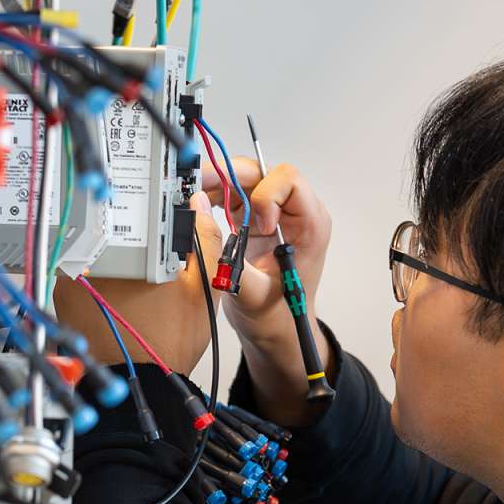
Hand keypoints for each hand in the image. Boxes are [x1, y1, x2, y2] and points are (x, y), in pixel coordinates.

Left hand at [52, 192, 223, 376]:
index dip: (162, 207)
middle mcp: (101, 252)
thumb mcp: (204, 287)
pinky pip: (84, 267)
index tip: (169, 217)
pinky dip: (98, 273)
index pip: (148, 205)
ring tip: (136, 281)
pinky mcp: (63, 289)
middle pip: (122, 222)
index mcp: (138, 245)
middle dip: (139, 233)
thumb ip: (206, 239)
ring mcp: (77, 270)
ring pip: (102, 244)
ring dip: (117, 252)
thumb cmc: (170, 341)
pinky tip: (117, 294)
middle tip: (154, 261)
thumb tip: (198, 206)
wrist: (138, 380)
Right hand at [203, 158, 334, 426]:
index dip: (266, 196)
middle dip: (230, 176)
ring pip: (244, 178)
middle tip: (200, 186)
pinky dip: (214, 194)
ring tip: (194, 194)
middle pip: (261, 173)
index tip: (256, 225)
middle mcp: (294, 213)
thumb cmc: (275, 316)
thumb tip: (199, 221)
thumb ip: (227, 260)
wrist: (275, 330)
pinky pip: (233, 193)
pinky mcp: (254, 218)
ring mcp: (272, 213)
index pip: (289, 182)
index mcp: (309, 225)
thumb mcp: (251, 295)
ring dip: (217, 182)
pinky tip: (199, 204)